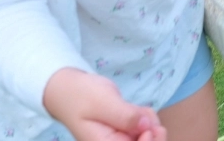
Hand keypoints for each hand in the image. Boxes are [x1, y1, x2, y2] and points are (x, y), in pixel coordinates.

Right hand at [43, 68, 165, 140]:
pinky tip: (139, 109)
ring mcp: (120, 137)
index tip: (149, 130)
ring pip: (149, 136)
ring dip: (151, 123)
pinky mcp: (125, 128)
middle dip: (154, 136)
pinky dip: (148, 118)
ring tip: (140, 109)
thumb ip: (125, 116)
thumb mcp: (103, 103)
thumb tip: (146, 127)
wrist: (69, 88)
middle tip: (153, 120)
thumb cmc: (81, 96)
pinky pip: (145, 127)